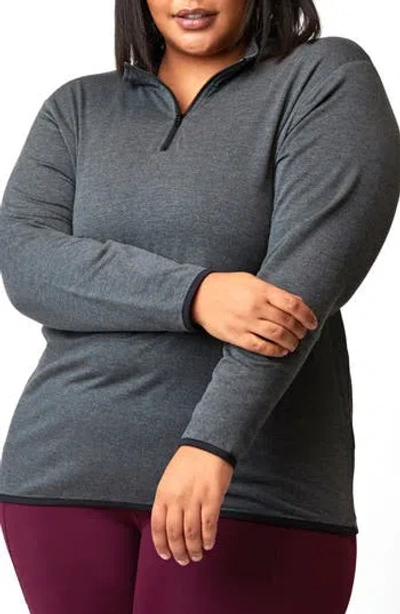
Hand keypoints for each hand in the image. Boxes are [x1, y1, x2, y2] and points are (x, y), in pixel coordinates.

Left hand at [151, 445, 233, 564]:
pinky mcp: (212, 499)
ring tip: (197, 555)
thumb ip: (167, 501)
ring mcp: (194, 499)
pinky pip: (208, 525)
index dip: (161, 545)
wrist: (208, 445)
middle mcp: (177, 499)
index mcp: (163, 494)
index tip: (166, 555)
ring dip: (194, 549)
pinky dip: (208, 538)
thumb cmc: (188, 462)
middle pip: (174, 534)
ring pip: (191, 533)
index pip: (158, 526)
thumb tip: (169, 527)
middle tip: (184, 560)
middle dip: (179, 551)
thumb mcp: (169, 480)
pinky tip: (209, 544)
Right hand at [191, 271, 317, 355]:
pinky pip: (260, 347)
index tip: (313, 322)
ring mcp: (245, 322)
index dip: (307, 315)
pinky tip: (281, 351)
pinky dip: (275, 351)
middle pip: (287, 322)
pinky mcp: (235, 335)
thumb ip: (273, 291)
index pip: (292, 304)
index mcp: (261, 290)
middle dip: (300, 331)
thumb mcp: (251, 280)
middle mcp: (255, 306)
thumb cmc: (227, 286)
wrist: (199, 296)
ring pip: (277, 336)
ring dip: (291, 342)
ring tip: (294, 344)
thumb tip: (297, 302)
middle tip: (303, 334)